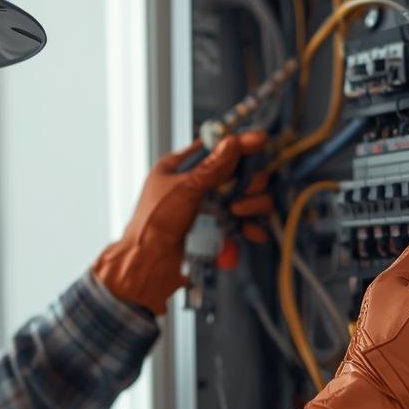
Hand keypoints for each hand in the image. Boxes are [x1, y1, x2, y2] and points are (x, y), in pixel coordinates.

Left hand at [94, 132, 268, 313]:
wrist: (147, 267)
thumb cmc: (152, 224)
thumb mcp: (183, 189)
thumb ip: (212, 167)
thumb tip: (234, 142)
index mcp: (182, 168)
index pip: (217, 148)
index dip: (240, 145)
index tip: (262, 142)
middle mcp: (199, 186)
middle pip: (239, 173)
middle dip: (249, 180)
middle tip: (246, 189)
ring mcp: (210, 210)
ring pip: (247, 199)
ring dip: (252, 203)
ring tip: (238, 213)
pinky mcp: (219, 232)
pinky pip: (245, 225)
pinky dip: (252, 228)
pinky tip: (253, 233)